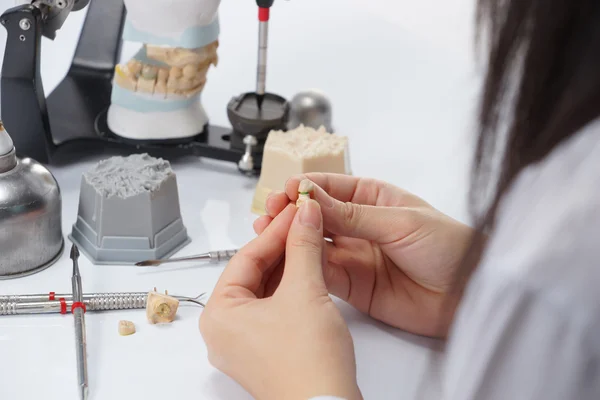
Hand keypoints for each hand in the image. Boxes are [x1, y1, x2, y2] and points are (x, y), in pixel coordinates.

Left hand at [200, 201, 362, 399]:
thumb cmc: (307, 365)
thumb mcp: (305, 291)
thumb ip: (304, 246)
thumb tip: (304, 214)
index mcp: (219, 315)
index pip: (246, 257)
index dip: (276, 230)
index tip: (296, 210)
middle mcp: (226, 331)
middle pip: (255, 273)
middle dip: (283, 246)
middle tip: (305, 221)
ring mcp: (246, 343)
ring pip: (267, 290)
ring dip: (290, 265)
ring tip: (311, 239)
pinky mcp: (267, 351)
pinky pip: (275, 308)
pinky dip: (293, 288)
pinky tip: (311, 270)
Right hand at [254, 173, 473, 337]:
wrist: (470, 295)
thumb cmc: (449, 247)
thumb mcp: (400, 222)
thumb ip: (353, 215)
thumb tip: (311, 197)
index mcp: (373, 199)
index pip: (331, 188)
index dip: (306, 189)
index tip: (285, 192)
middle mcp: (359, 225)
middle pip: (316, 216)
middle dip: (291, 213)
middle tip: (269, 214)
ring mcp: (354, 255)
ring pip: (313, 244)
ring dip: (290, 239)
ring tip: (266, 235)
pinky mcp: (353, 285)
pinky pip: (321, 273)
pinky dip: (301, 267)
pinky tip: (284, 260)